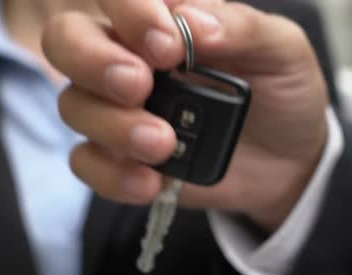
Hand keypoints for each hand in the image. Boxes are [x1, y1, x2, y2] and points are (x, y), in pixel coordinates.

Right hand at [42, 0, 328, 230]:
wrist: (286, 160)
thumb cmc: (278, 92)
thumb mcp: (282, 50)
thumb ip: (242, 27)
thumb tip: (192, 22)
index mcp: (159, 20)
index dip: (130, 13)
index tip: (168, 47)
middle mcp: (124, 58)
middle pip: (65, 41)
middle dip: (94, 62)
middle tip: (140, 87)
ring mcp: (115, 109)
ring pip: (73, 106)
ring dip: (113, 126)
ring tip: (163, 144)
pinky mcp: (117, 156)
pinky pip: (86, 162)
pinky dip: (111, 174)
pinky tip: (150, 181)